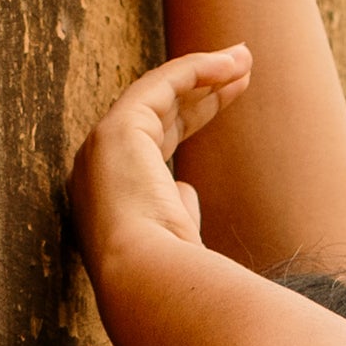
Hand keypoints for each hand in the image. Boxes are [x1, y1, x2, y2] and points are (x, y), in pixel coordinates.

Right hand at [66, 43, 253, 345]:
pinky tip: (230, 63)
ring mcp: (102, 150)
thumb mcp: (180, 246)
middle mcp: (100, 171)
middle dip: (201, 90)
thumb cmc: (171, 284)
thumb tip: (186, 189)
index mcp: (115, 200)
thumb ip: (178, 213)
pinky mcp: (116, 131)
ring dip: (204, 72)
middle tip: (242, 70)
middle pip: (158, 116)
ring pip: (158, 94)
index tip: (230, 100)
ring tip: (245, 58)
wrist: (145, 287)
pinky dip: (195, 69)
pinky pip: (160, 85)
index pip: (155, 144)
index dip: (194, 117)